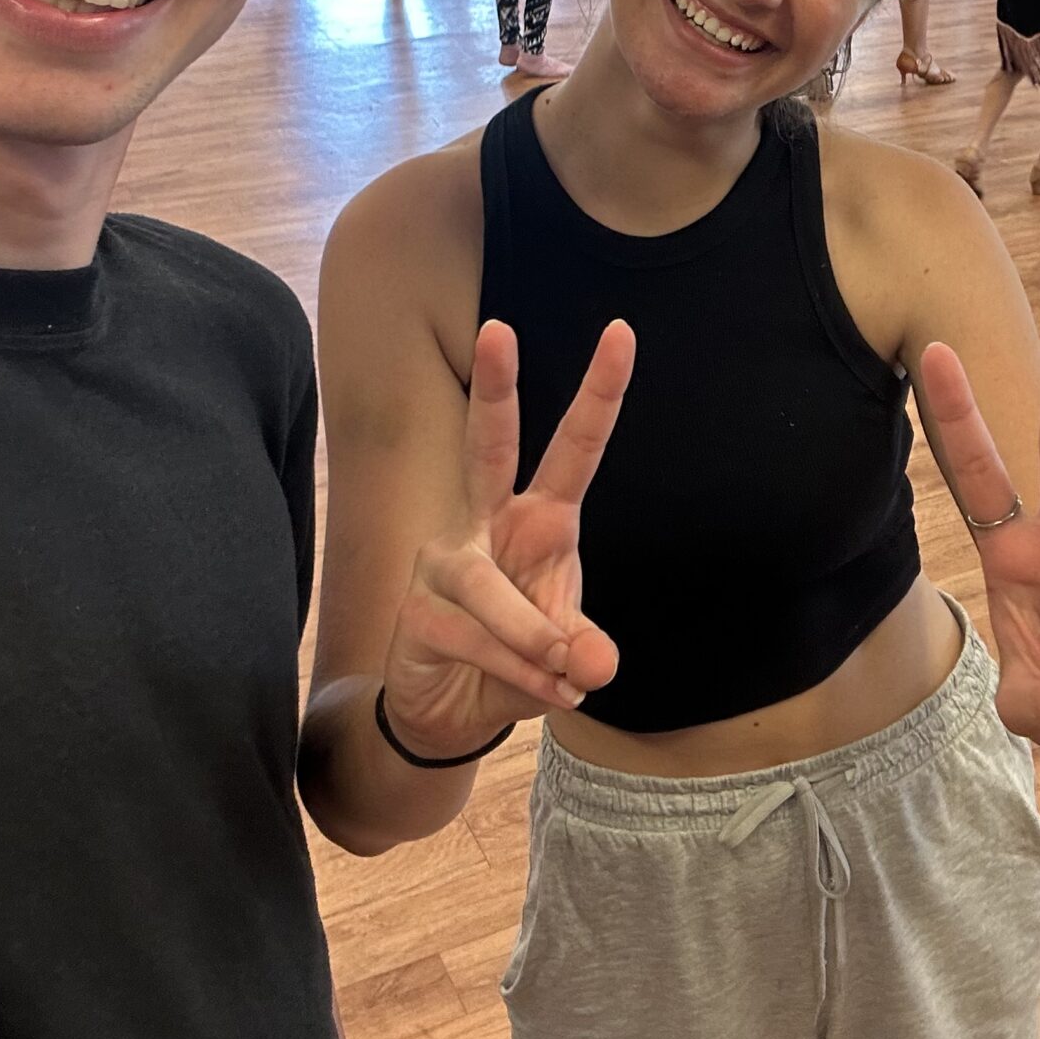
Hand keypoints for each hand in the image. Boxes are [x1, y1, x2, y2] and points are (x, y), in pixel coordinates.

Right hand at [374, 320, 630, 759]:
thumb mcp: (566, 657)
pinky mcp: (419, 605)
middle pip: (490, 445)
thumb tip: (595, 663)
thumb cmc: (518, 659)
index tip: (620, 332)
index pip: (574, 448)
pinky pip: (474, 637)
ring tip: (561, 672)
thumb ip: (582, 652)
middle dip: (497, 388)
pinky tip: (536, 687)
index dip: (599, 393)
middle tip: (498, 326)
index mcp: (540, 519)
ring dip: (530, 638)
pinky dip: (514, 670)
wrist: (450, 712)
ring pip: (489, 587)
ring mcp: (446, 559)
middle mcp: (487, 522)